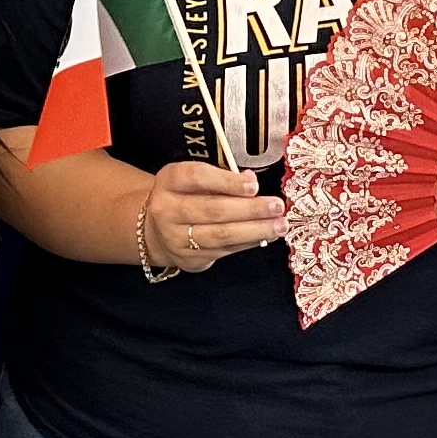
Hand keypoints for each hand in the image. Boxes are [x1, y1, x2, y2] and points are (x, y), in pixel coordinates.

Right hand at [140, 161, 287, 273]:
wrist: (157, 230)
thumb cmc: (184, 197)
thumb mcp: (194, 179)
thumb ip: (221, 177)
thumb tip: (250, 181)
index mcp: (169, 181)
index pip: (197, 178)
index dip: (227, 182)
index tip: (253, 185)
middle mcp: (167, 210)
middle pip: (213, 209)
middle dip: (250, 209)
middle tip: (277, 206)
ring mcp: (176, 238)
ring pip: (221, 235)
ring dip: (255, 230)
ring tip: (279, 225)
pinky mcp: (189, 259)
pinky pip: (224, 251)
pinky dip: (248, 243)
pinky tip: (265, 236)